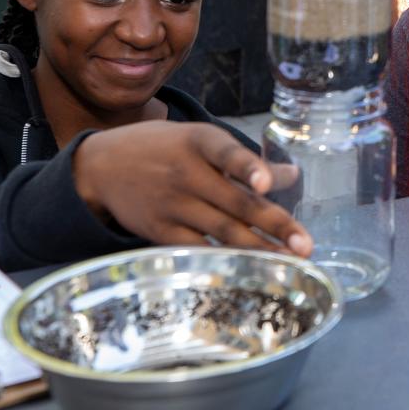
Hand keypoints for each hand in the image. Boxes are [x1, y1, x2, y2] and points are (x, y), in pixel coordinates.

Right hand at [73, 121, 312, 255]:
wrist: (102, 167)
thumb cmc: (163, 149)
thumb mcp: (199, 140)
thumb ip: (244, 160)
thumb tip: (293, 176)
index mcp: (198, 141)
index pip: (226, 152)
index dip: (248, 166)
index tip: (267, 182)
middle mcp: (185, 172)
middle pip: (236, 201)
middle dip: (274, 224)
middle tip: (306, 244)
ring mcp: (172, 204)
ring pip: (223, 230)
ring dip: (260, 248)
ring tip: (291, 261)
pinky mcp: (161, 231)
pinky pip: (200, 248)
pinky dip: (227, 259)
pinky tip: (252, 269)